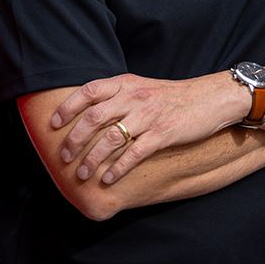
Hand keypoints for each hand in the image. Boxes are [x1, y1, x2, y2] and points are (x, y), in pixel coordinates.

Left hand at [52, 73, 244, 186]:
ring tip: (81, 174)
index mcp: (126, 84)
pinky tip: (108, 179)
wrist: (210, 98)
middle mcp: (134, 98)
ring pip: (110, 139)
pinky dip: (118, 168)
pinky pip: (134, 153)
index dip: (68, 107)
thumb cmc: (173, 96)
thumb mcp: (142, 87)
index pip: (89, 91)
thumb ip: (118, 95)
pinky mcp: (163, 134)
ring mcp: (148, 116)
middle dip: (74, 139)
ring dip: (92, 159)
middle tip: (63, 156)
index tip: (53, 124)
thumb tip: (88, 111)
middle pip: (94, 117)